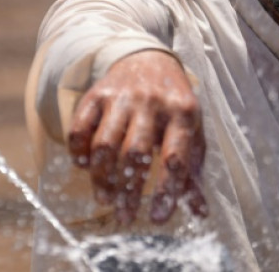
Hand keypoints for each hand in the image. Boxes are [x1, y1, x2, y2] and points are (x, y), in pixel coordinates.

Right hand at [67, 50, 206, 224]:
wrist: (149, 60)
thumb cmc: (174, 106)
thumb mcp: (192, 131)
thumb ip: (193, 172)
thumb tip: (200, 213)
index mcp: (183, 114)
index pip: (176, 157)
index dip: (167, 190)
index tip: (158, 217)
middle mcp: (152, 104)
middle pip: (135, 153)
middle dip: (129, 190)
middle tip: (124, 217)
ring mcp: (121, 98)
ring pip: (105, 143)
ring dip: (102, 177)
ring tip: (105, 199)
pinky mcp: (96, 95)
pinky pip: (80, 126)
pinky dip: (78, 150)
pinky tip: (84, 167)